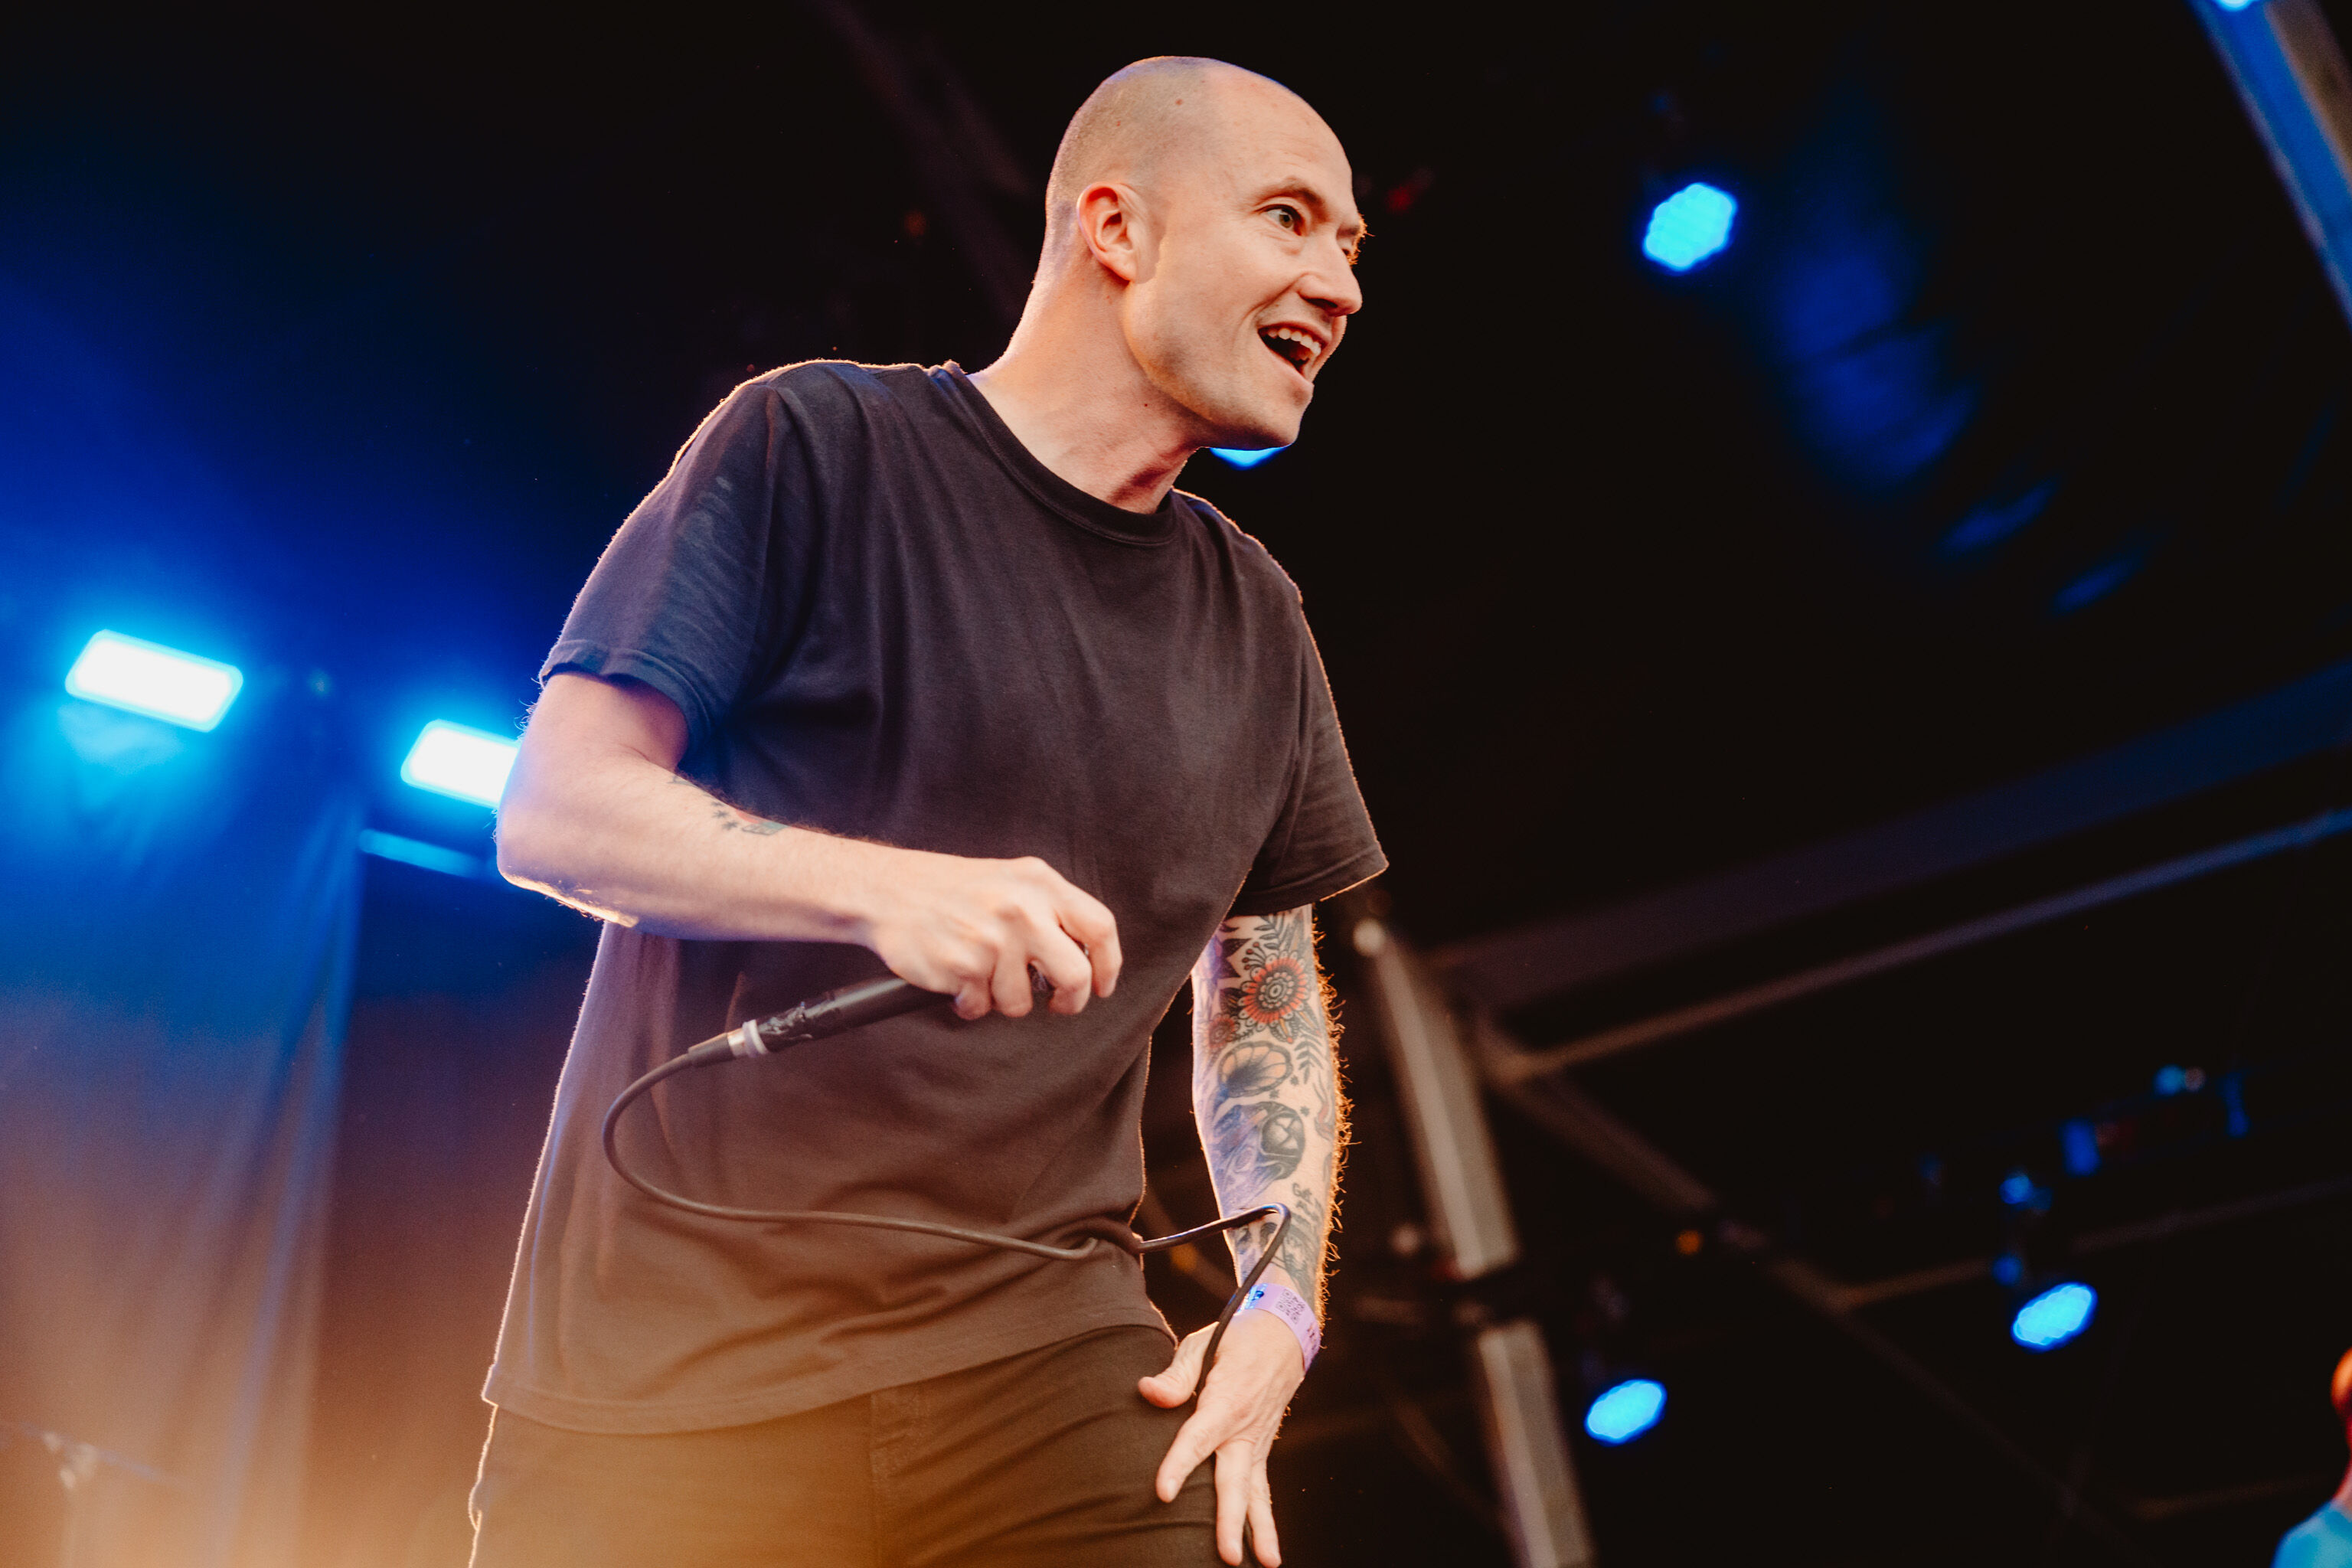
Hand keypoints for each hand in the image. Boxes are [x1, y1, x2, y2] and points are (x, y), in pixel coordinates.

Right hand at [850, 845, 1120, 1018]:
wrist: (887, 890)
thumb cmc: (951, 890)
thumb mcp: (1011, 880)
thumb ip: (1050, 908)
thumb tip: (1088, 955)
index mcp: (1040, 883)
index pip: (1100, 927)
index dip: (1108, 965)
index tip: (1102, 985)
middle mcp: (1022, 908)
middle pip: (1076, 975)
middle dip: (1070, 1000)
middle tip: (1056, 1003)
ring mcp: (992, 939)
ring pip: (1022, 1001)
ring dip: (1003, 999)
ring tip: (982, 975)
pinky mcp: (963, 966)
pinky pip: (981, 1008)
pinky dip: (969, 1003)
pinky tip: (956, 979)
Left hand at [1141, 1310, 1304, 1565]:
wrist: (1282, 1334)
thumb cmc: (1235, 1337)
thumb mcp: (1203, 1342)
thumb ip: (1176, 1375)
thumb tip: (1147, 1392)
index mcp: (1226, 1400)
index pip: (1198, 1439)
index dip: (1179, 1465)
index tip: (1162, 1493)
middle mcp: (1244, 1428)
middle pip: (1233, 1480)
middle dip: (1229, 1519)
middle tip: (1225, 1554)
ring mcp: (1256, 1442)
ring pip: (1256, 1492)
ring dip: (1259, 1530)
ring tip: (1265, 1564)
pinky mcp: (1260, 1450)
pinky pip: (1262, 1489)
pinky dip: (1264, 1520)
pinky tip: (1264, 1551)